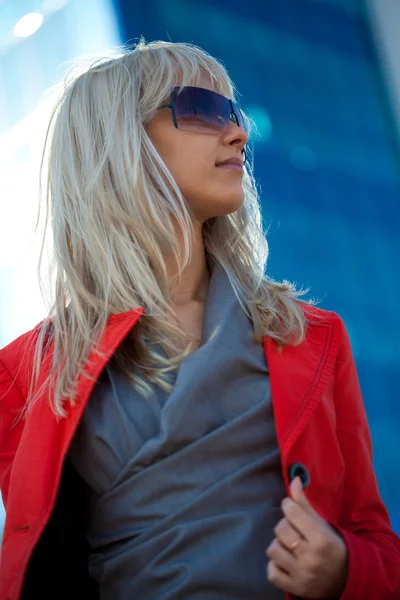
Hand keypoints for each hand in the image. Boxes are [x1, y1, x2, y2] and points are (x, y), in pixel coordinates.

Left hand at [265, 476, 347, 597]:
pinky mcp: (295, 589)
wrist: (347, 580)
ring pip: (273, 550)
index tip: (291, 508)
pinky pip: (272, 573)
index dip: (288, 506)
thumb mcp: (323, 524)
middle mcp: (311, 558)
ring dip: (278, 544)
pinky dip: (275, 565)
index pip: (292, 512)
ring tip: (289, 545)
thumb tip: (294, 479)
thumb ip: (304, 503)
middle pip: (281, 529)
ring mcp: (302, 575)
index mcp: (321, 539)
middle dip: (284, 525)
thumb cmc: (332, 546)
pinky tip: (285, 561)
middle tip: (293, 529)